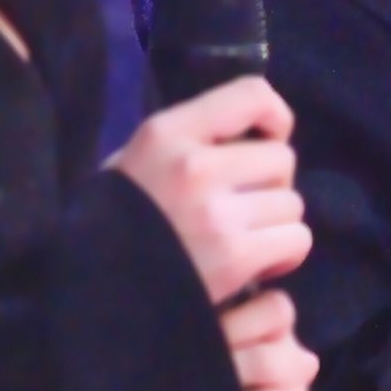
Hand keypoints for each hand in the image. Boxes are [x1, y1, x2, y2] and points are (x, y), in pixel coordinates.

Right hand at [109, 76, 311, 304]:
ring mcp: (216, 213)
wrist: (94, 295)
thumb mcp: (134, 162)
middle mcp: (194, 166)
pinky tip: (258, 265)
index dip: (274, 117)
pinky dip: (284, 254)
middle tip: (245, 208)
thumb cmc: (114, 226)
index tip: (268, 140)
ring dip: (276, 224)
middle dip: (271, 184)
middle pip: (282, 158)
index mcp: (165, 134)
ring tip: (245, 240)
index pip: (252, 95)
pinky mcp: (234, 257)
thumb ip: (190, 143)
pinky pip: (296, 240)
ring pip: (292, 203)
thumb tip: (258, 135)